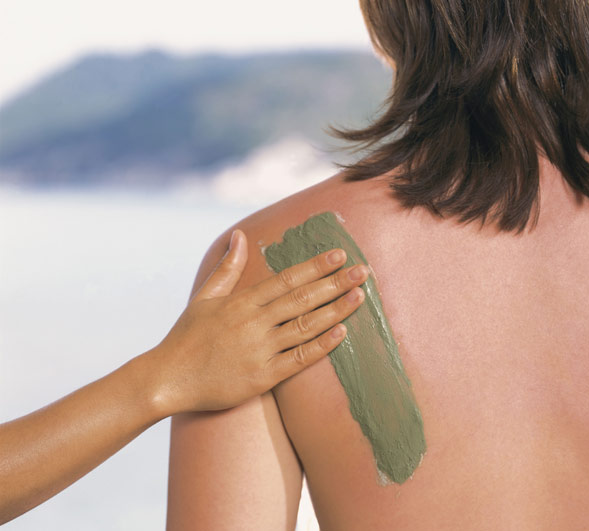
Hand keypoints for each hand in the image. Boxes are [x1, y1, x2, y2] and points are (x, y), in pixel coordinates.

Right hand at [150, 229, 367, 414]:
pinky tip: (342, 333)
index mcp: (242, 302)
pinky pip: (298, 359)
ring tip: (360, 297)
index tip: (339, 255)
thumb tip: (239, 235)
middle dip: (335, 283)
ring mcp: (260, 350)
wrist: (167, 379)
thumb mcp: (204, 297)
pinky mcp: (262, 377)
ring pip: (305, 326)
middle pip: (302, 299)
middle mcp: (254, 323)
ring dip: (336, 310)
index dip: (315, 266)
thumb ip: (227, 267)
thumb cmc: (186, 337)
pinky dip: (321, 346)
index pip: (286, 279)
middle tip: (364, 272)